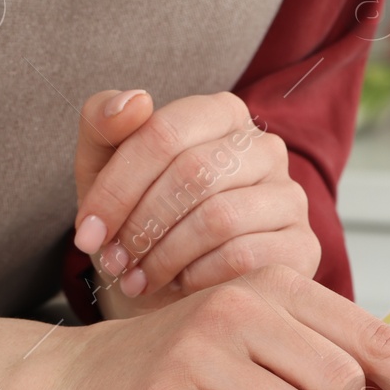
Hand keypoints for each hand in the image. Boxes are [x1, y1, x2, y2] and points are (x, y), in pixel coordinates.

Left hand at [71, 90, 319, 317]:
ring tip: (138, 279)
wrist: (177, 283)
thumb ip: (103, 125)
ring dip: (164, 255)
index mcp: (221, 114)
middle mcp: (265, 147)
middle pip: (193, 173)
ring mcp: (290, 196)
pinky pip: (244, 257)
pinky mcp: (303, 244)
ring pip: (219, 217)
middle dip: (140, 224)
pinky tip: (179, 288)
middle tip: (112, 261)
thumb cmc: (140, 217)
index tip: (86, 233)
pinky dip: (197, 278)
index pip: (164, 134)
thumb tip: (134, 101)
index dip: (117, 186)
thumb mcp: (104, 170)